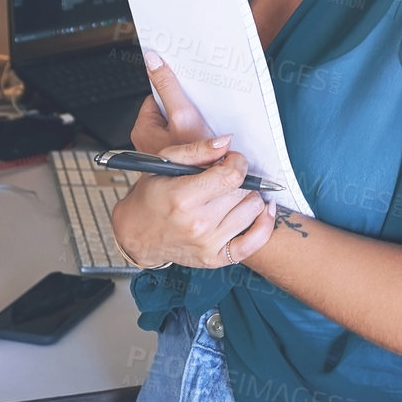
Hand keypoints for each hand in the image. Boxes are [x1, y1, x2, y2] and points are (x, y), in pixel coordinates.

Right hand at [110, 135, 278, 269]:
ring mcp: (208, 244)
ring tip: (231, 194)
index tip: (230, 160)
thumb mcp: (164, 163)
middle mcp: (198, 224)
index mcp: (183, 197)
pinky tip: (261, 210)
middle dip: (239, 178)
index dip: (237, 162)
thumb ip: (197, 150)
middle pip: (244, 191)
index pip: (232, 175)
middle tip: (224, 177)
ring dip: (247, 197)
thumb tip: (227, 142)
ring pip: (253, 210)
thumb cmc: (151, 196)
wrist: (137, 234)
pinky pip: (254, 242)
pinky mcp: (215, 259)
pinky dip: (264, 224)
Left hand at [130, 50, 213, 152]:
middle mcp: (151, 142)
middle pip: (171, 109)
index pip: (157, 95)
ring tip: (210, 130)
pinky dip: (201, 139)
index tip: (189, 89)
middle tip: (202, 114)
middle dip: (188, 109)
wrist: (211, 196)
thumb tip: (152, 60)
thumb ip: (168, 88)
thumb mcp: (183, 117)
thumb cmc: (192, 162)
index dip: (175, 90)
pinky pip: (190, 140)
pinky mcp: (181, 160)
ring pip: (182, 125)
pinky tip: (213, 144)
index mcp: (144, 129)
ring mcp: (167, 152)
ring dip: (197, 124)